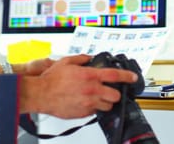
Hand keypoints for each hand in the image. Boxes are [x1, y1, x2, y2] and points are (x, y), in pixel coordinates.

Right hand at [20, 54, 137, 118]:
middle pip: (115, 95)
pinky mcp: (82, 113)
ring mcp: (88, 103)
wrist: (40, 94)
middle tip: (109, 90)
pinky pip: (94, 112)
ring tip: (97, 97)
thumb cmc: (51, 80)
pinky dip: (93, 108)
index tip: (133, 77)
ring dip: (105, 102)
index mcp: (90, 76)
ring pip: (107, 106)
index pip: (115, 75)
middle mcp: (92, 90)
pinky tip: (86, 102)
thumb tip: (89, 58)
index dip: (127, 76)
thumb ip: (81, 59)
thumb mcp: (66, 62)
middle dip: (114, 93)